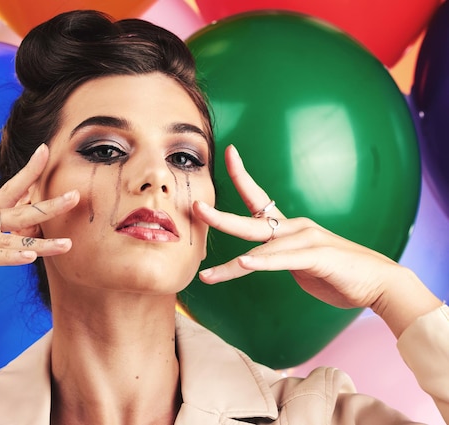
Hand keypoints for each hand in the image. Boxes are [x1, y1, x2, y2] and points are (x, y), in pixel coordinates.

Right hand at [0, 143, 78, 297]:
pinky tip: (31, 258)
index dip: (29, 173)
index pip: (7, 192)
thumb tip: (0, 242)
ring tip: (69, 243)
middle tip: (76, 194)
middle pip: (18, 209)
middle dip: (49, 203)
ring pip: (11, 238)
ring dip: (42, 242)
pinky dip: (10, 258)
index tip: (46, 152)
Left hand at [193, 145, 440, 335]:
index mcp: (289, 227)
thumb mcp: (300, 262)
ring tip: (207, 275)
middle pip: (250, 222)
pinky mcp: (318, 257)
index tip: (228, 152)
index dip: (242, 176)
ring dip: (232, 266)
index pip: (260, 198)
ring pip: (262, 250)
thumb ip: (278, 257)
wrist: (379, 283)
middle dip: (220, 217)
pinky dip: (264, 263)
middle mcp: (295, 228)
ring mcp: (307, 240)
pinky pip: (285, 259)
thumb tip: (257, 259)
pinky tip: (245, 264)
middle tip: (195, 208)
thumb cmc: (338, 274)